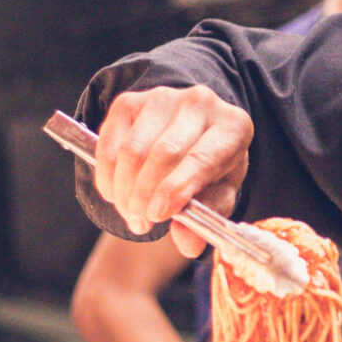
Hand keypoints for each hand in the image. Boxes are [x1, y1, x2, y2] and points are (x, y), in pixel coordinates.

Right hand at [93, 85, 253, 256]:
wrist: (196, 133)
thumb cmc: (213, 167)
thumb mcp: (220, 193)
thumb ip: (207, 216)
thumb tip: (187, 244)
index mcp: (234, 127)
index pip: (201, 158)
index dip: (176, 188)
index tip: (157, 215)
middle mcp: (200, 104)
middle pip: (163, 153)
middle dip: (145, 195)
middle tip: (141, 223)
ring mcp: (163, 98)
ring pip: (132, 150)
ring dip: (125, 190)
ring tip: (131, 214)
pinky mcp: (130, 101)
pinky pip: (110, 142)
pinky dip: (107, 175)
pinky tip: (116, 194)